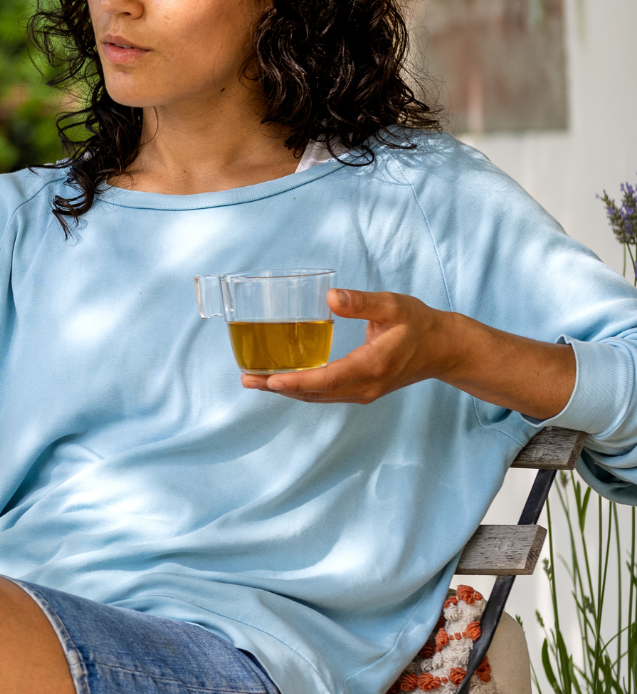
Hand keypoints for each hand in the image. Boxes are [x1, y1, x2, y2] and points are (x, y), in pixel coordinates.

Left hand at [242, 288, 575, 418]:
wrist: (445, 348)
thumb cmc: (419, 323)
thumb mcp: (393, 306)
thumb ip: (363, 302)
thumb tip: (332, 297)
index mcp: (371, 366)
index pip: (326, 379)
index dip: (294, 381)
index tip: (268, 380)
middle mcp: (364, 385)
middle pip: (314, 393)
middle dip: (278, 388)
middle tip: (246, 379)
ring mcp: (362, 391)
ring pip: (318, 396)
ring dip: (287, 390)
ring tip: (255, 381)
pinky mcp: (361, 389)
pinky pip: (325, 393)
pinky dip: (302, 389)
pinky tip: (283, 380)